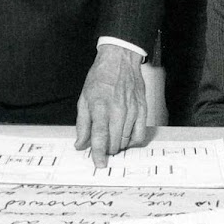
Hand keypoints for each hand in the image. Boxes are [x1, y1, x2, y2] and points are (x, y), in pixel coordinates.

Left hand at [74, 45, 147, 166]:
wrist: (120, 60)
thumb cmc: (101, 77)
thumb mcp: (84, 98)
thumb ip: (82, 124)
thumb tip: (80, 144)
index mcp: (100, 106)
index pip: (99, 137)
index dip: (98, 153)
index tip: (99, 163)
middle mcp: (118, 110)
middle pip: (114, 142)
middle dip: (107, 149)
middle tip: (102, 146)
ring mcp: (132, 110)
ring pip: (126, 141)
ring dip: (118, 145)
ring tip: (112, 138)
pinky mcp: (142, 109)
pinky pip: (140, 134)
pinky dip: (133, 141)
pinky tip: (126, 137)